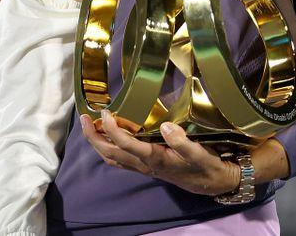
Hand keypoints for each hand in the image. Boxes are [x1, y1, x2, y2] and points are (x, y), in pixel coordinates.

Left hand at [78, 110, 240, 195]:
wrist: (212, 182)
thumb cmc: (205, 165)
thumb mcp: (199, 153)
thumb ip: (182, 142)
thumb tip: (165, 126)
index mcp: (154, 159)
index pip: (125, 144)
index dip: (112, 128)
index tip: (105, 112)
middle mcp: (144, 164)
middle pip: (110, 153)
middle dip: (93, 137)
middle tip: (83, 118)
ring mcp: (142, 167)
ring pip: (112, 158)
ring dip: (97, 143)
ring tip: (89, 125)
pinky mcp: (145, 166)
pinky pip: (119, 159)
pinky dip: (108, 148)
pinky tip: (106, 137)